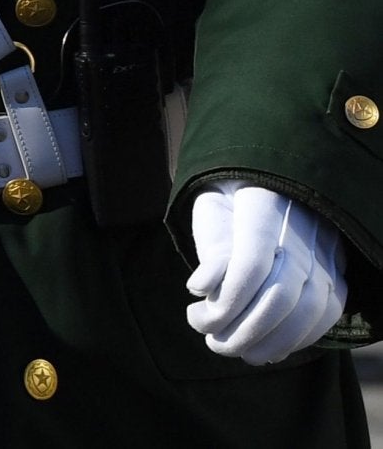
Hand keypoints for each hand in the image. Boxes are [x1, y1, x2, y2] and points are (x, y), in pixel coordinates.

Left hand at [186, 179, 346, 362]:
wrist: (267, 182)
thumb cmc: (230, 201)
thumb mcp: (211, 209)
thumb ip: (211, 248)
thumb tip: (201, 289)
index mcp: (264, 203)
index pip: (252, 261)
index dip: (227, 298)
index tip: (197, 313)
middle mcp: (302, 228)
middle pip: (282, 292)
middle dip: (245, 328)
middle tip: (214, 343)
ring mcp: (325, 251)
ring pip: (309, 308)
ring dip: (271, 340)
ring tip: (238, 351)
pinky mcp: (336, 270)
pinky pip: (327, 312)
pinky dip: (297, 338)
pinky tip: (268, 348)